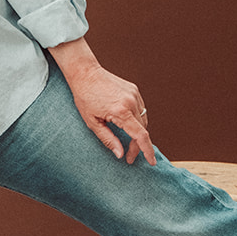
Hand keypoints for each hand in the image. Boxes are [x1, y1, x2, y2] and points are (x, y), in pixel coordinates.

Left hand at [49, 39, 155, 165]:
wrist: (85, 73)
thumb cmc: (85, 97)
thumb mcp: (92, 122)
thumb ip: (108, 139)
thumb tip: (120, 154)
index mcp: (120, 111)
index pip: (140, 135)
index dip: (147, 151)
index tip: (151, 162)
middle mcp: (131, 102)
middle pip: (143, 130)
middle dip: (137, 146)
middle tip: (128, 156)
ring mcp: (134, 94)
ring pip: (143, 120)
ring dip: (138, 133)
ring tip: (128, 142)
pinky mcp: (134, 90)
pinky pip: (141, 109)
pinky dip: (137, 120)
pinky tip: (127, 125)